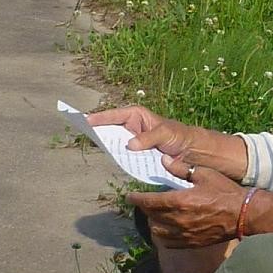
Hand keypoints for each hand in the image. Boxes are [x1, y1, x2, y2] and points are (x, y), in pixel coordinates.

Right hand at [88, 107, 247, 178]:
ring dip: (104, 143)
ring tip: (90, 144)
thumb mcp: (165, 134)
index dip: (100, 117)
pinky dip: (115, 156)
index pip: (114, 115)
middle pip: (110, 128)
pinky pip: (123, 155)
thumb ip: (148, 138)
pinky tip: (108, 157)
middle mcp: (132, 127)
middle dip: (97, 129)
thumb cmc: (179, 136)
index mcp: (136, 115)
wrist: (191, 152)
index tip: (86, 119)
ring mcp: (133, 141)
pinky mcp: (136, 155)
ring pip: (114, 142)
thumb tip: (130, 145)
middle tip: (81, 131)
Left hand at [133, 167, 245, 247]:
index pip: (149, 201)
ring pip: (157, 231)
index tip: (129, 196)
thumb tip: (164, 160)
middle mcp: (178, 219)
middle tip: (142, 203)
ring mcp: (184, 234)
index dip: (137, 198)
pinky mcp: (191, 243)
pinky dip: (163, 236)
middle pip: (151, 216)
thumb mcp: (204, 174)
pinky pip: (169, 243)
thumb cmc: (225, 191)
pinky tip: (165, 230)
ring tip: (154, 215)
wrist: (243, 214)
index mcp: (179, 201)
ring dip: (153, 222)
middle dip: (144, 208)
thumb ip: (181, 169)